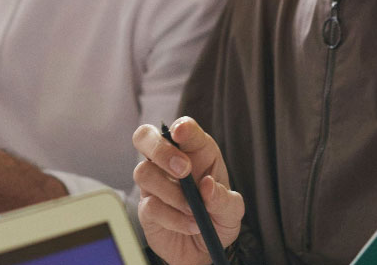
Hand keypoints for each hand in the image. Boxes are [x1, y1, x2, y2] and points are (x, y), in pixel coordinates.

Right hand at [132, 117, 243, 264]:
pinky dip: (174, 218)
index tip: (181, 132)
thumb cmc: (217, 218)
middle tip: (184, 170)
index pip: (183, 128)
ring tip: (193, 210)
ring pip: (143, 172)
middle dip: (161, 150)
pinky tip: (190, 224)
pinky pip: (150, 205)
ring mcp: (154, 183)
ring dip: (172, 193)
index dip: (181, 127)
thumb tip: (207, 186)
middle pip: (145, 137)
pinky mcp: (146, 207)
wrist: (204, 250)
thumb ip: (224, 199)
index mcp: (195, 151)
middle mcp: (169, 161)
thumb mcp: (232, 210)